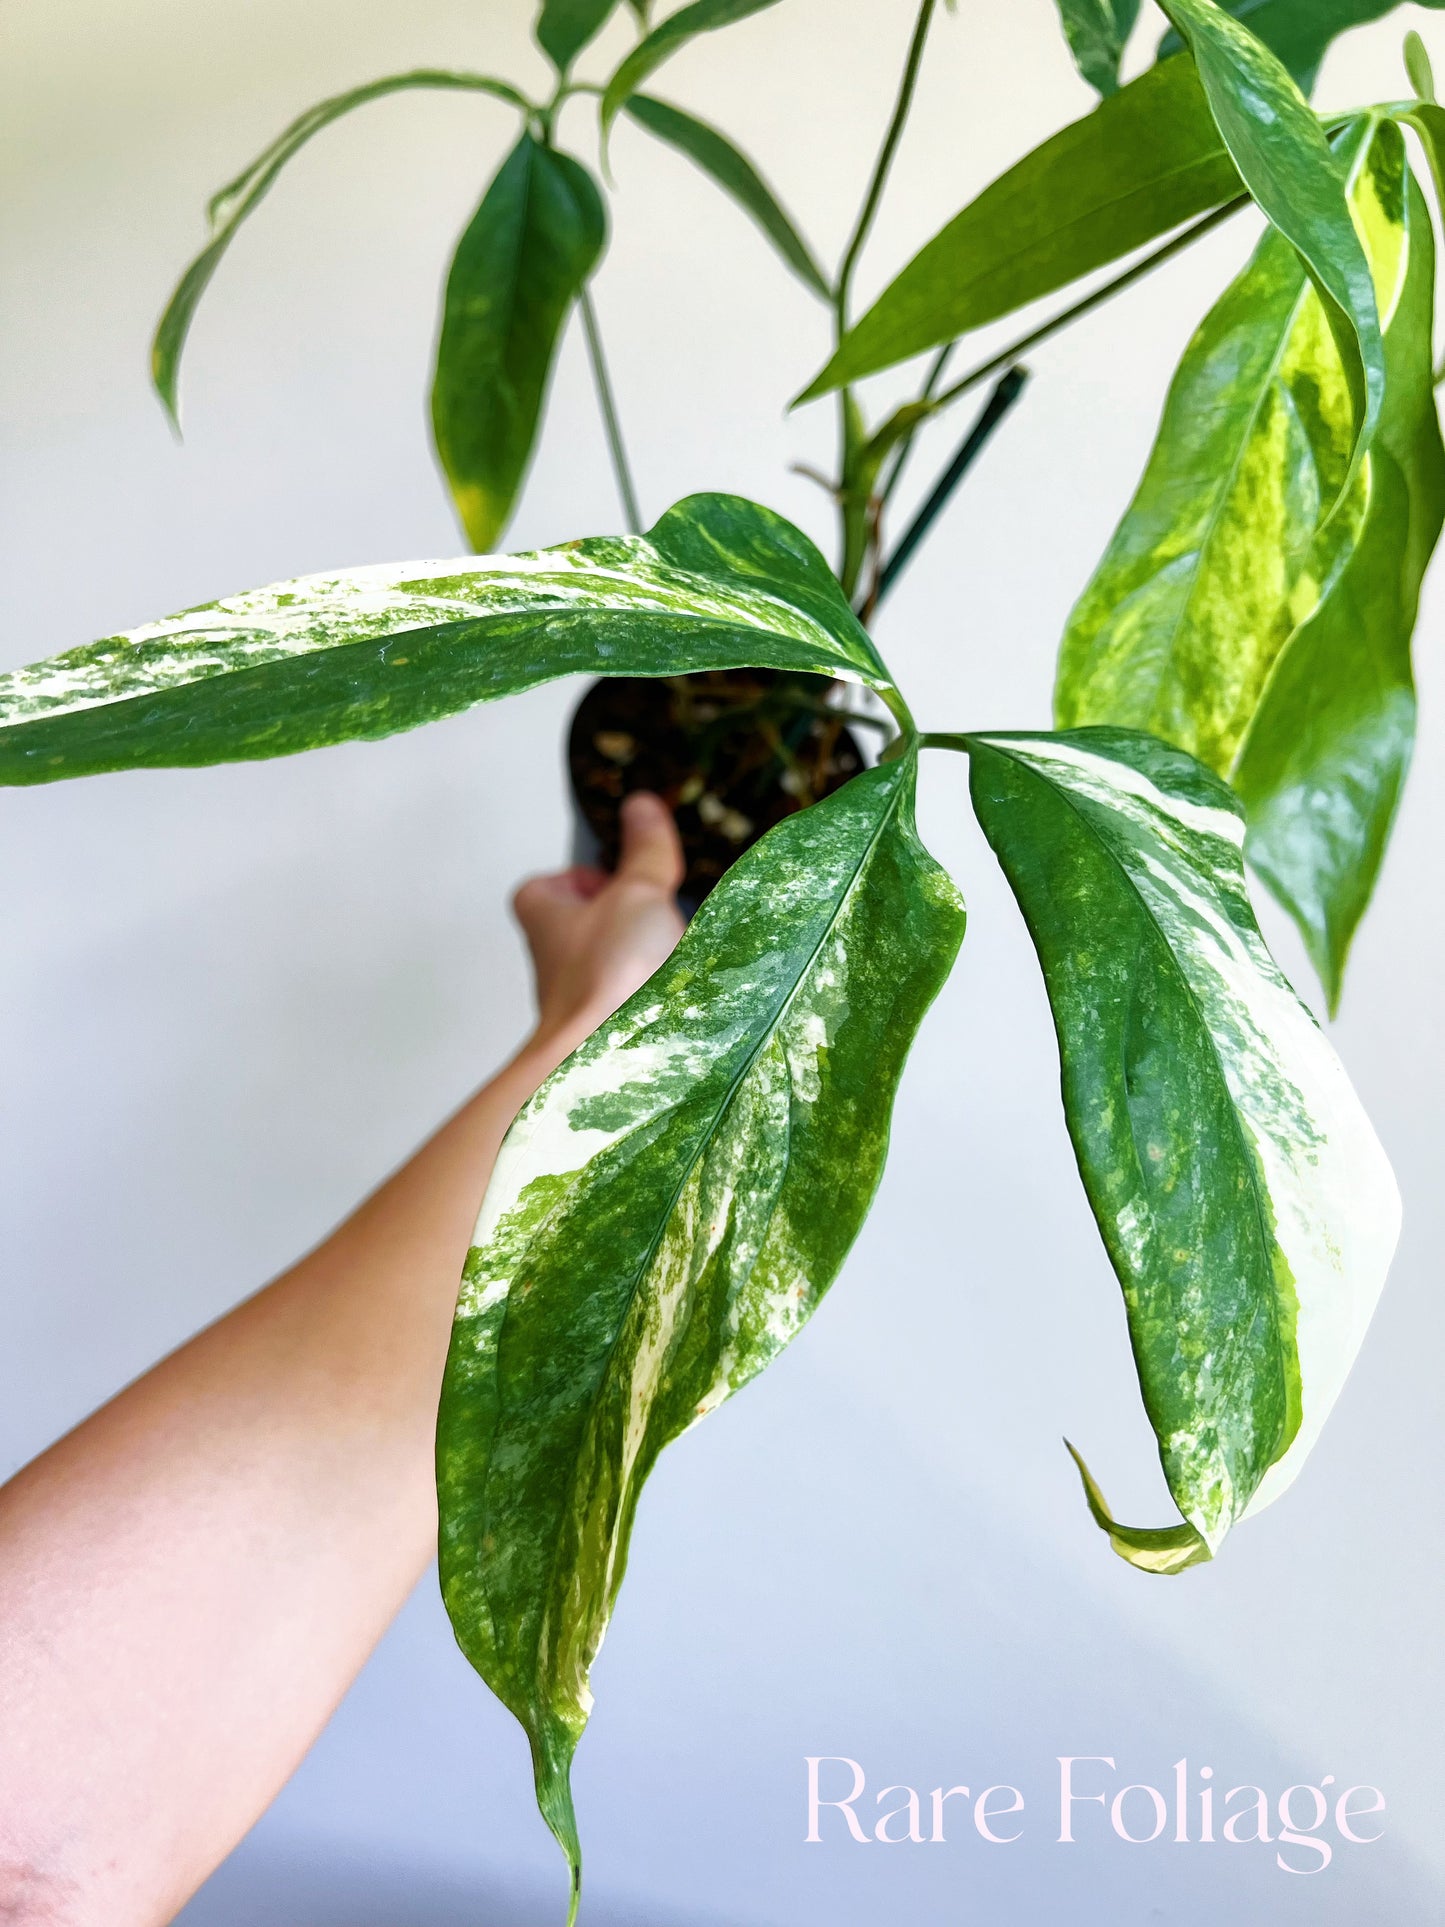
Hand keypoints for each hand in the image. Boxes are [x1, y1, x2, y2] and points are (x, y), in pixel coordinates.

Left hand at [513, 791, 686, 1060]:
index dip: (579, 879)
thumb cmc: (610, 976)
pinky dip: (655, 998)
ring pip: (607, 971)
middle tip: (657, 917)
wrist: (610, 1065)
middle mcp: (552, 964)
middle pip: (580, 930)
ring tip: (678, 959)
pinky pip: (630, 1006)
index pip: (542, 887)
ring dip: (642, 963)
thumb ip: (644, 852)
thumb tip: (640, 807)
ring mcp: (577, 1005)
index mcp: (544, 919)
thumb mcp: (638, 893)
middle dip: (620, 922)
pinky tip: (685, 996)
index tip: (617, 878)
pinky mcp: (605, 1037)